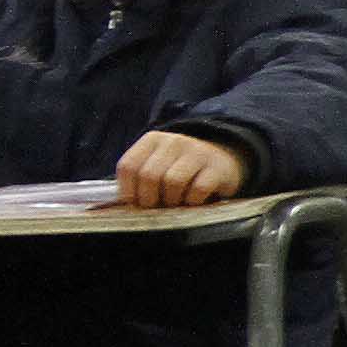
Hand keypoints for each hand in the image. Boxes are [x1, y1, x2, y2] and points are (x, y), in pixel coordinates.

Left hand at [115, 129, 246, 208]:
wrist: (223, 158)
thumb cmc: (181, 169)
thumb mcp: (158, 164)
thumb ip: (139, 178)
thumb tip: (124, 204)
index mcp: (152, 140)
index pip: (128, 166)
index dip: (128, 190)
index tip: (135, 203)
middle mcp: (173, 142)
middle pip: (149, 175)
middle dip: (150, 199)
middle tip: (157, 206)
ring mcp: (197, 153)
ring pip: (173, 182)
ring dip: (172, 201)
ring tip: (175, 203)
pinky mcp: (217, 167)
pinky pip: (197, 190)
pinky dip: (192, 201)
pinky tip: (193, 201)